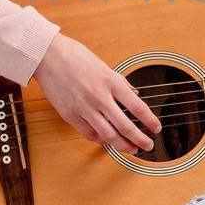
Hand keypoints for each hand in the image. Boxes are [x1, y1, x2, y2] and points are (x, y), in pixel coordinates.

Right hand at [33, 34, 161, 154]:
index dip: (150, 121)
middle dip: (141, 140)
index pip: (138, 108)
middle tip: (148, 145)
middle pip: (126, 127)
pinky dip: (100, 140)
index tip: (156, 128)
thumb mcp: (104, 66)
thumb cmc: (74, 56)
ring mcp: (84, 108)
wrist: (48, 55)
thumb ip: (120, 83)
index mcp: (111, 81)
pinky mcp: (70, 115)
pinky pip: (89, 134)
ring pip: (108, 136)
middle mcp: (100, 97)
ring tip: (131, 149)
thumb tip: (135, 96)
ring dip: (123, 146)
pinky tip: (106, 140)